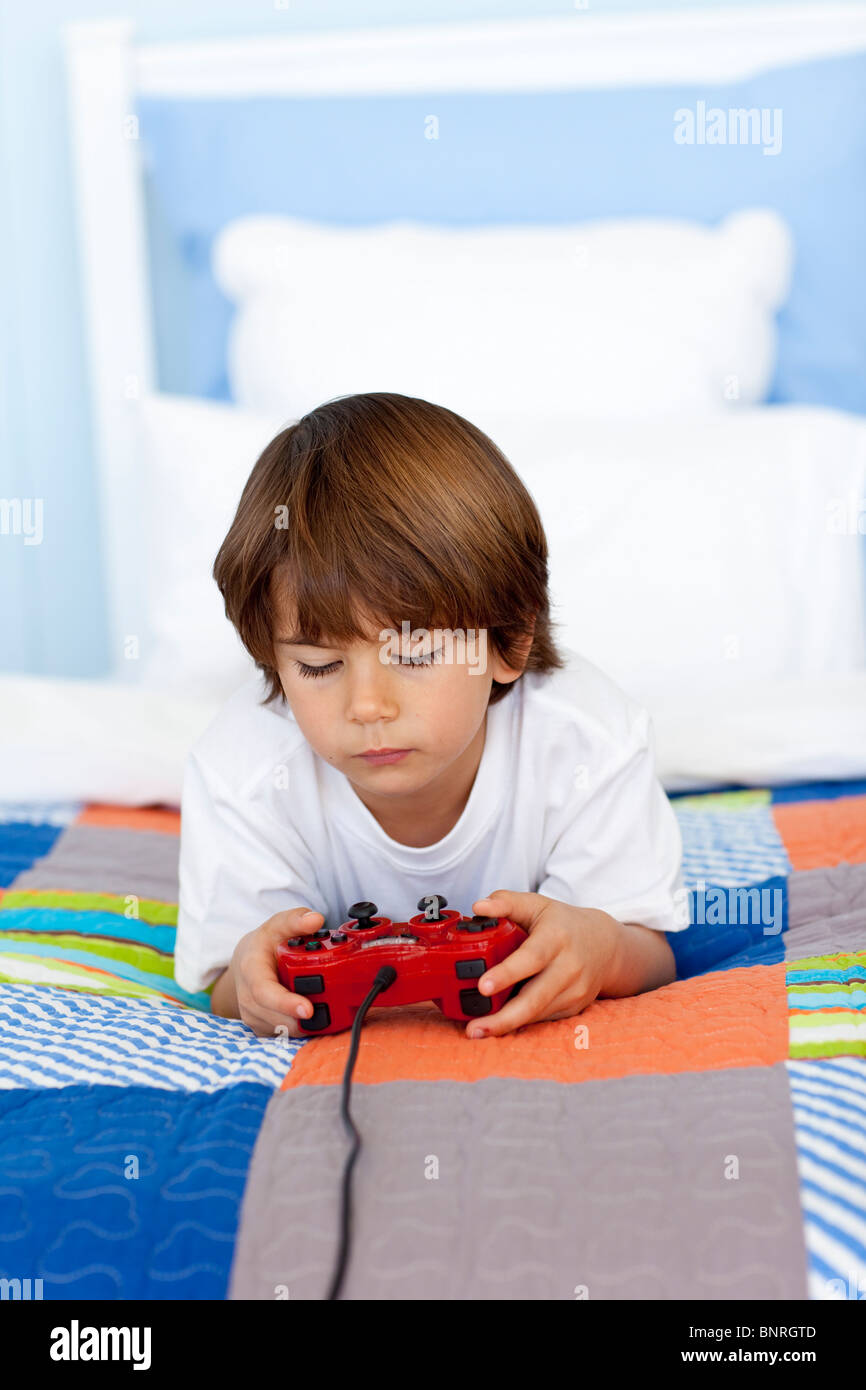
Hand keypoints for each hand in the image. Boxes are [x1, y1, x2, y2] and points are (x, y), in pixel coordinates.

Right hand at [230, 906, 325, 1037]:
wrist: (246, 963)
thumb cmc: (263, 945)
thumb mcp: (276, 925)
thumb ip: (295, 920)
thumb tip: (316, 919)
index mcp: (250, 970)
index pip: (265, 993)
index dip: (286, 1003)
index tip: (307, 1009)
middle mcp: (248, 998)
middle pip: (279, 1017)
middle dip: (306, 1016)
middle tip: (330, 1007)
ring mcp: (254, 1016)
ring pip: (285, 1030)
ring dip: (306, 1023)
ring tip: (323, 1006)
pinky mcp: (263, 1028)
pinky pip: (286, 1035)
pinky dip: (303, 1027)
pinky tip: (313, 1013)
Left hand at [464, 890, 622, 1038]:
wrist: (605, 945)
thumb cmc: (564, 924)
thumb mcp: (537, 904)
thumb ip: (506, 902)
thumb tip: (478, 906)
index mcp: (556, 937)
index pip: (532, 957)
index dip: (507, 973)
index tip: (483, 986)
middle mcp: (569, 967)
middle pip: (535, 998)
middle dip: (504, 1017)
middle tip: (474, 1028)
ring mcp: (574, 990)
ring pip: (538, 1013)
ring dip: (507, 1025)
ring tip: (477, 1030)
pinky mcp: (574, 1007)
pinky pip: (543, 1018)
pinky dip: (521, 1023)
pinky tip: (500, 1025)